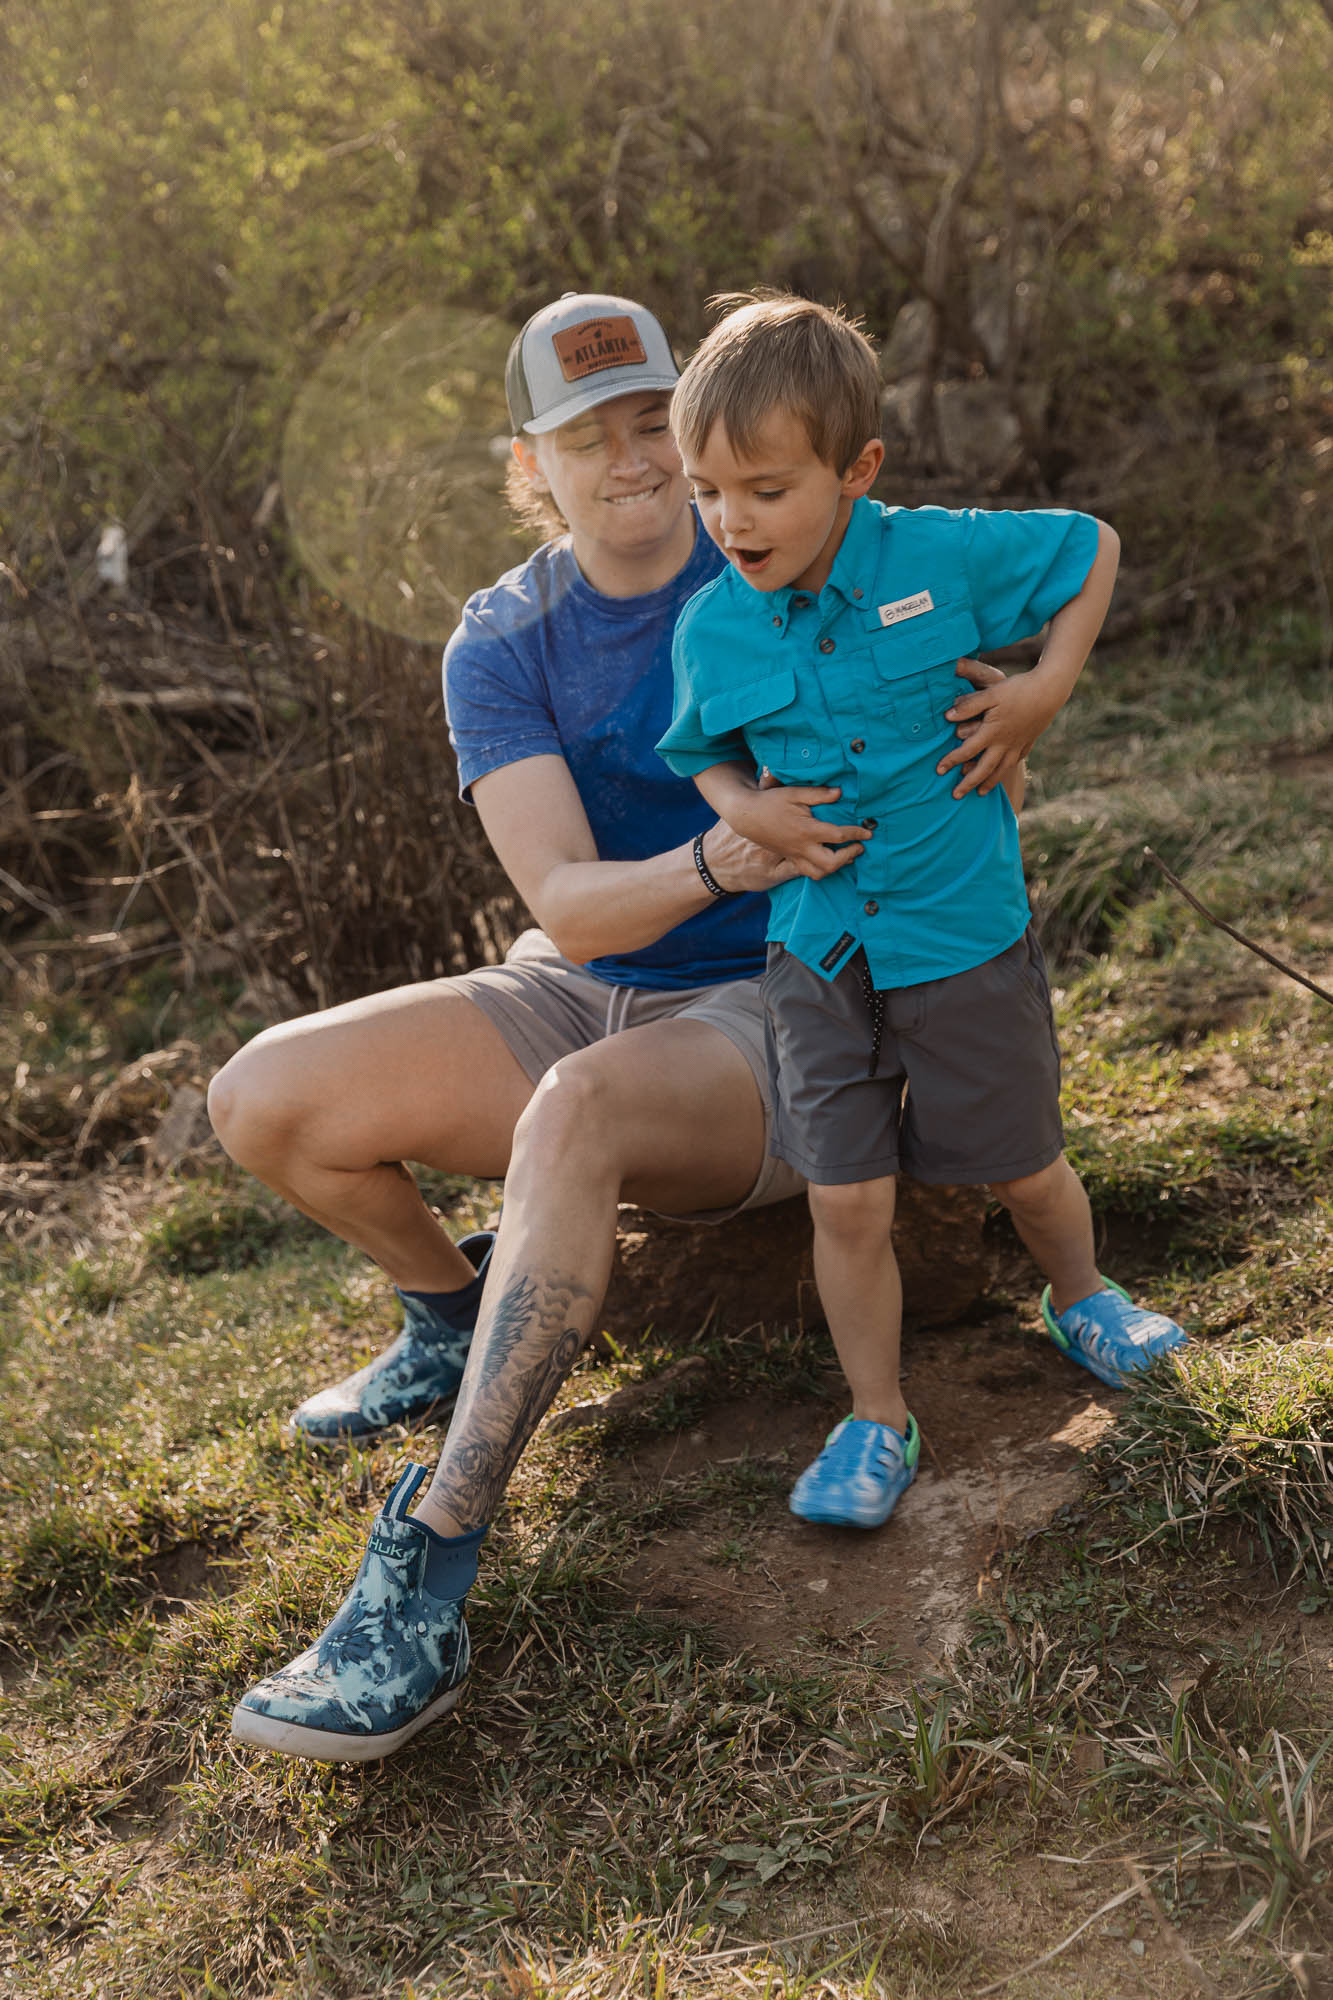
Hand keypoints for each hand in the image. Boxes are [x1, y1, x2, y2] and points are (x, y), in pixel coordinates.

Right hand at [702, 775, 867, 888]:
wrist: (746, 816)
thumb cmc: (771, 802)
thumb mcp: (795, 793)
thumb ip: (819, 794)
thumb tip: (840, 793)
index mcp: (807, 830)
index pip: (838, 836)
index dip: (857, 834)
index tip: (868, 831)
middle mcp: (802, 847)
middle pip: (831, 863)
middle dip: (849, 856)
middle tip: (859, 846)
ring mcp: (794, 855)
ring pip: (819, 873)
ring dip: (836, 867)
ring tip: (846, 855)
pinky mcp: (789, 858)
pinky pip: (808, 872)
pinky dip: (822, 869)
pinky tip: (829, 858)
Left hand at [937, 659, 1061, 797]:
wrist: (1050, 691)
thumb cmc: (1018, 690)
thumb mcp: (991, 694)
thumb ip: (969, 706)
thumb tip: (947, 717)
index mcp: (993, 732)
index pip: (967, 751)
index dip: (952, 760)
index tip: (939, 770)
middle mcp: (1005, 743)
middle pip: (984, 769)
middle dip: (969, 784)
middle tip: (956, 796)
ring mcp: (1018, 744)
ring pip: (1001, 769)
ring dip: (989, 782)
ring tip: (980, 793)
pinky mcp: (1029, 741)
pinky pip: (1016, 761)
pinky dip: (1007, 769)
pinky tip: (1002, 772)